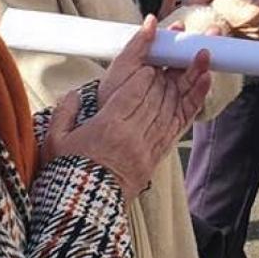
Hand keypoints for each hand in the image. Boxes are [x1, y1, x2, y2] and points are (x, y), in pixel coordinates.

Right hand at [51, 18, 211, 200]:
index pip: (133, 90)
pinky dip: (193, 102)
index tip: (150, 55)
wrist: (83, 212)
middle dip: (169, 68)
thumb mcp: (55, 141)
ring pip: (172, 106)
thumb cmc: (67, 175)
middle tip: (179, 46)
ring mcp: (148, 147)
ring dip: (187, 79)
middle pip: (157, 94)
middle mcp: (133, 135)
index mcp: (108, 127)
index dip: (144, 69)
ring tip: (201, 56)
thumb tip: (72, 93)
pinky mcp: (156, 156)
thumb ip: (64, 113)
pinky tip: (203, 83)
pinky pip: (179, 124)